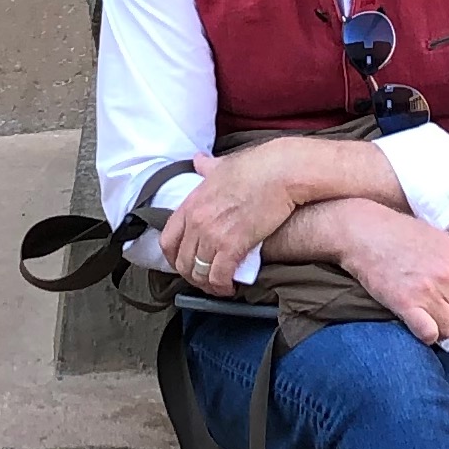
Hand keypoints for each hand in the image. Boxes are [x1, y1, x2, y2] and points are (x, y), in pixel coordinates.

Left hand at [162, 152, 301, 291]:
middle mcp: (197, 221)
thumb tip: (199, 161)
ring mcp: (213, 234)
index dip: (174, 258)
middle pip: (182, 261)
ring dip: (207, 284)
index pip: (167, 240)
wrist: (280, 172)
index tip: (184, 264)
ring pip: (199, 273)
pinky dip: (222, 287)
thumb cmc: (256, 166)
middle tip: (204, 279)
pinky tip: (229, 287)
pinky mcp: (232, 245)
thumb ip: (206, 167)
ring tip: (218, 286)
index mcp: (192, 203)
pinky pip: (219, 276)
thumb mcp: (222, 164)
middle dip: (192, 275)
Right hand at [331, 210, 448, 350]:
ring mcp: (428, 291)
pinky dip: (425, 335)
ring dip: (440, 329)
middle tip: (439, 312)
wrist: (366, 231)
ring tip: (427, 318)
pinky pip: (429, 334)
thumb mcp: (444, 244)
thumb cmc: (404, 235)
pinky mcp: (405, 303)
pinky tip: (417, 324)